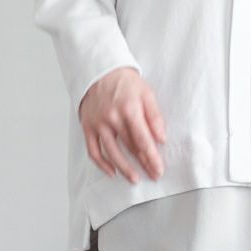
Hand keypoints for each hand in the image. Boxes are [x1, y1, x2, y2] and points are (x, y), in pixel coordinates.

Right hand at [78, 67, 166, 183]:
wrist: (101, 71)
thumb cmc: (126, 83)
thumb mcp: (146, 93)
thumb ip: (155, 116)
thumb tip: (162, 138)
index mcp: (129, 108)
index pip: (142, 139)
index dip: (151, 156)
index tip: (159, 168)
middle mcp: (112, 118)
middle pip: (129, 147)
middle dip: (143, 164)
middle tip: (154, 175)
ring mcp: (98, 123)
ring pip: (111, 152)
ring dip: (124, 168)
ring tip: (135, 179)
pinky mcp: (88, 127)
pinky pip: (93, 150)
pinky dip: (102, 164)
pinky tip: (112, 172)